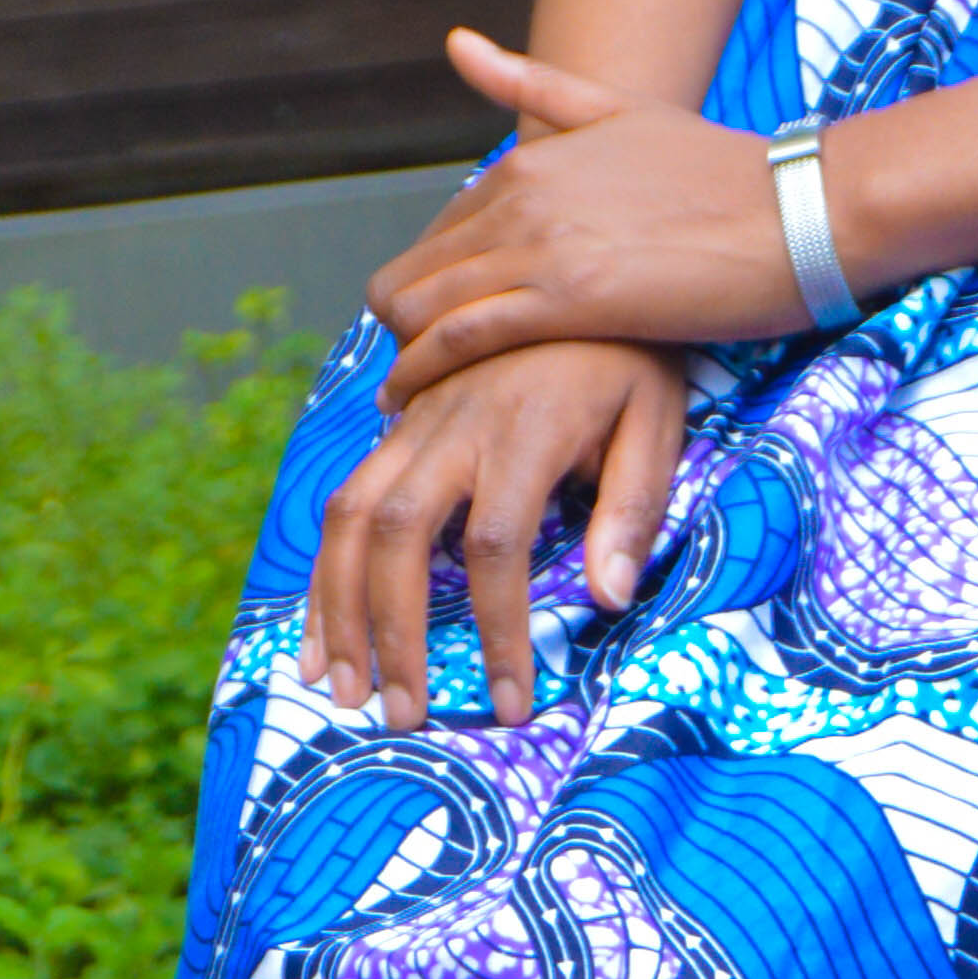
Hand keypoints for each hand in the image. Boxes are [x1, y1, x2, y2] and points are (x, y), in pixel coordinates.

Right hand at [305, 333, 692, 730]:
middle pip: (399, 536)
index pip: (496, 547)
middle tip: (399, 716)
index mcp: (525, 430)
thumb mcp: (656, 420)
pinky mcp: (399, 424)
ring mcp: (415, 421)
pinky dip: (323, 568)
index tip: (508, 702)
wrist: (581, 262)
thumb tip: (608, 600)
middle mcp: (454, 425)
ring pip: (350, 516)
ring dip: (338, 608)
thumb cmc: (630, 356)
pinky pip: (343, 496)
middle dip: (393, 634)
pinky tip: (321, 631)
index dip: (497, 631)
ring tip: (340, 689)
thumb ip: (632, 508)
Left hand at [366, 31, 813, 406]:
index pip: (440, 230)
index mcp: (532, 159)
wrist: (803, 210)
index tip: (433, 323)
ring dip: (402, 356)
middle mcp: (523, 195)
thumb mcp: (623, 111)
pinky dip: (425, 370)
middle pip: (416, 270)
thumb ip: (534, 84)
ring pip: (423, 304)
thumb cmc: (728, 172)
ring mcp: (542, 245)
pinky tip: (417, 397)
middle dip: (402, 324)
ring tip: (404, 397)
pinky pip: (462, 336)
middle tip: (409, 371)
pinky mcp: (569, 298)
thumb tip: (455, 41)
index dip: (428, 282)